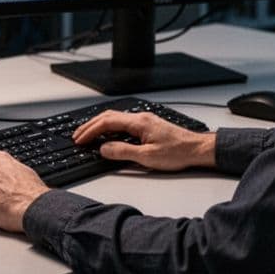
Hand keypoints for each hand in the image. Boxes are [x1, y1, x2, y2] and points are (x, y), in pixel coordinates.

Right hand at [73, 110, 216, 171]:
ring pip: (115, 118)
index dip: (90, 131)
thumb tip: (104, 148)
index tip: (79, 140)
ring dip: (99, 125)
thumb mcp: (147, 157)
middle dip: (90, 126)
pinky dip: (110, 127)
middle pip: (108, 116)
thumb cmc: (178, 152)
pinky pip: (123, 122)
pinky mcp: (148, 126)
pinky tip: (108, 134)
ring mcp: (144, 120)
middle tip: (77, 136)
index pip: (107, 122)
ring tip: (88, 135)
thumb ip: (123, 152)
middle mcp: (140, 117)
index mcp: (138, 122)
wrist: (197, 149)